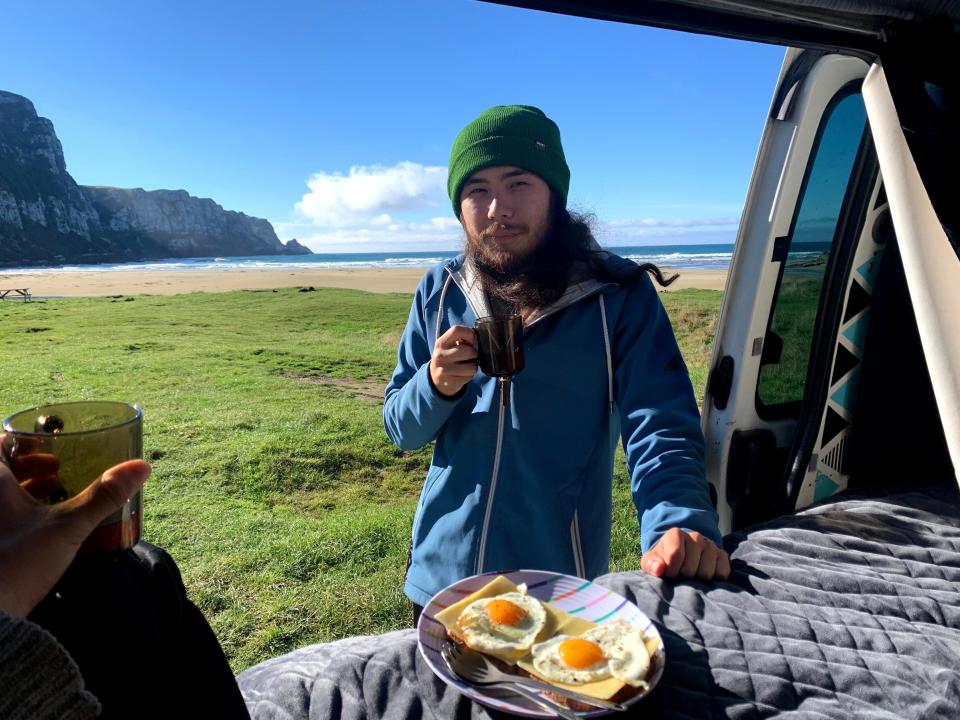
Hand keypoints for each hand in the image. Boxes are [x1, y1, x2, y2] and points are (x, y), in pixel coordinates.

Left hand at [0, 450, 150, 616]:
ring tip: (58, 497)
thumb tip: (142, 467)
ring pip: (3, 497)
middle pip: (3, 470)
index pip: (0, 442)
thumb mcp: (67, 526)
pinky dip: (22, 517)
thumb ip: (104, 496)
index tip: (51, 447)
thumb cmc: (17, 561)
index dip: (25, 441)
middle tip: (60, 471)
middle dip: (31, 468)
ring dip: (27, 492)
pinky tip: (46, 529)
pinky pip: (6, 520)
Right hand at [429, 324, 477, 396]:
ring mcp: (444, 370)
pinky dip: (469, 375)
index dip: (470, 334)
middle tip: (470, 356)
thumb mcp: (448, 346)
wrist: (435, 378)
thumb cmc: (448, 358)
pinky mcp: (450, 382)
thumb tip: (478, 340)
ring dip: (473, 366)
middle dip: (474, 354)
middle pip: (469, 351)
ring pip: (472, 366)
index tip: (471, 341)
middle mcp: (440, 356)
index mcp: (441, 343)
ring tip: (466, 366)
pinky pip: (469, 376)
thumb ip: (461, 339)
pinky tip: (462, 374)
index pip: (457, 330)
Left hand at [641, 528, 729, 580]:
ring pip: (706, 573)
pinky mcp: (723, 556)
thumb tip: (659, 569)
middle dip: (683, 577)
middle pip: (690, 568)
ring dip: (698, 581)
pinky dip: (713, 581)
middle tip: (680, 575)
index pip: (675, 555)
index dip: (670, 570)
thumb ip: (651, 564)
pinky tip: (703, 577)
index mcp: (676, 534)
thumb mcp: (651, 561)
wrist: (681, 557)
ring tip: (691, 575)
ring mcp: (710, 545)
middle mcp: (695, 536)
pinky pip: (721, 574)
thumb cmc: (664, 560)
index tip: (668, 573)